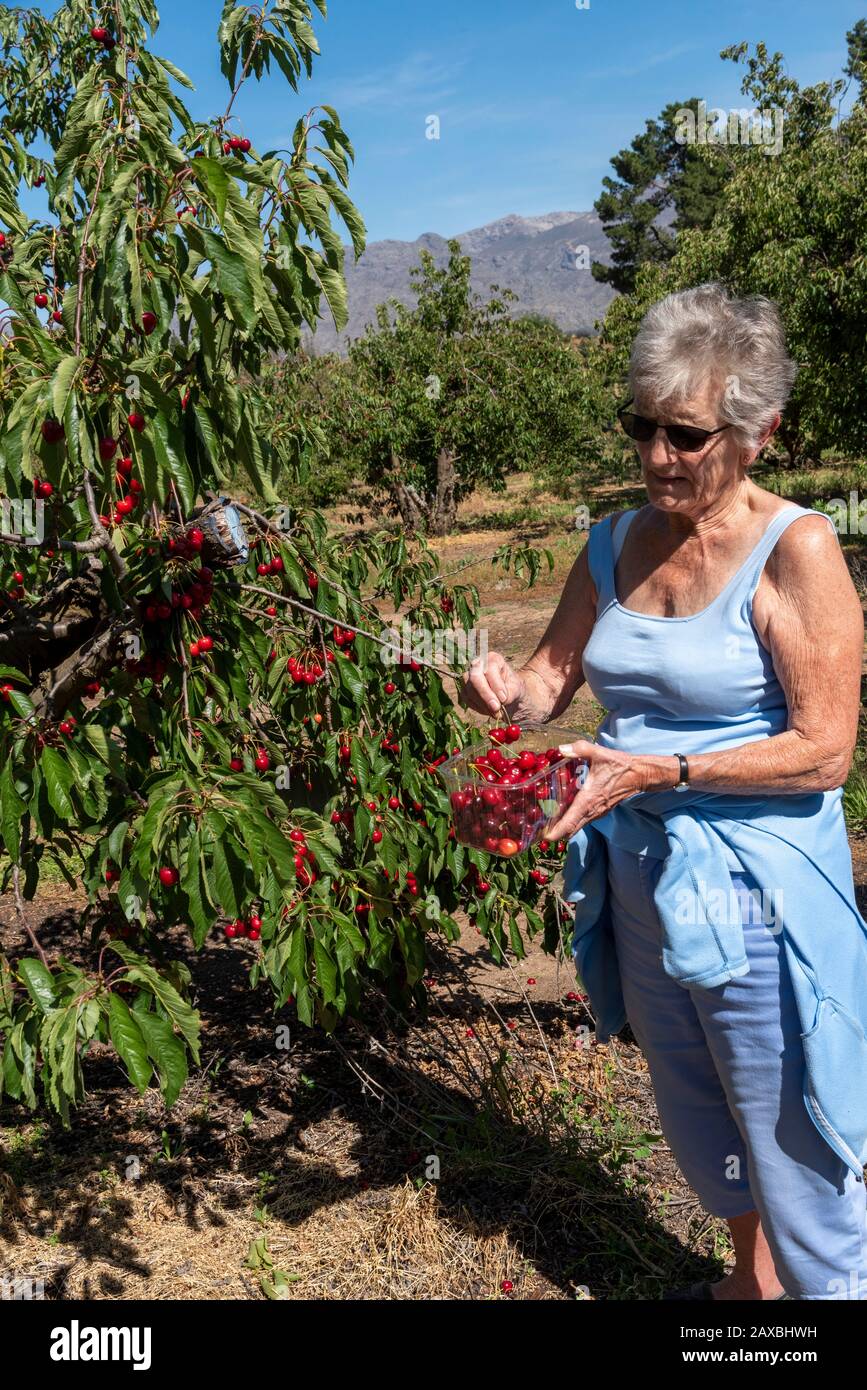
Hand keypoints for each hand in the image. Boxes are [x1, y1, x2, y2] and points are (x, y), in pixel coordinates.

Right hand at [461, 650, 524, 717]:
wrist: (508, 697)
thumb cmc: (513, 688)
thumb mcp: (517, 689)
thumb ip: (509, 693)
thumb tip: (499, 701)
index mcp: (493, 659)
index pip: (490, 669)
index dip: (496, 685)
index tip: (504, 698)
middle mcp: (478, 665)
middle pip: (475, 678)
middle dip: (485, 695)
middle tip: (496, 708)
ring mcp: (468, 677)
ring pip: (470, 691)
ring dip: (483, 705)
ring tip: (497, 712)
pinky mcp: (465, 690)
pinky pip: (467, 700)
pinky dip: (479, 708)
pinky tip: (489, 711)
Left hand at [544, 741, 675, 839]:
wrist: (639, 774)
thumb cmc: (619, 765)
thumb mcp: (598, 753)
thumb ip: (579, 749)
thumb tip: (561, 749)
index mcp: (588, 800)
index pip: (570, 823)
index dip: (556, 833)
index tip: (543, 836)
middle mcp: (592, 811)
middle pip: (570, 830)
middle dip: (554, 833)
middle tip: (537, 829)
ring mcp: (597, 813)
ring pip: (576, 827)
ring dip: (562, 828)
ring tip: (545, 822)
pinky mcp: (600, 811)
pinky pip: (582, 821)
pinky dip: (571, 822)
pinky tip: (561, 812)